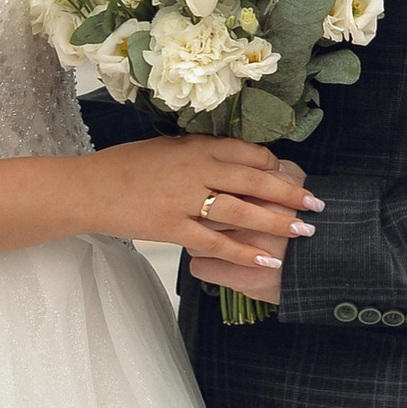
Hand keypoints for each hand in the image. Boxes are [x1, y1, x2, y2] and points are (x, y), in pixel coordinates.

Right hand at [79, 138, 316, 287]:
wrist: (90, 188)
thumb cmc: (125, 165)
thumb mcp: (167, 148)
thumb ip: (199, 153)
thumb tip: (231, 157)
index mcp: (196, 147)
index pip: (247, 153)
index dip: (275, 166)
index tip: (292, 176)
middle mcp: (196, 170)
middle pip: (254, 180)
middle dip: (289, 193)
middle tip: (316, 204)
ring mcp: (185, 200)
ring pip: (241, 211)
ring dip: (276, 222)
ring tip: (303, 232)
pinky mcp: (173, 228)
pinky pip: (215, 242)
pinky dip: (242, 252)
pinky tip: (265, 260)